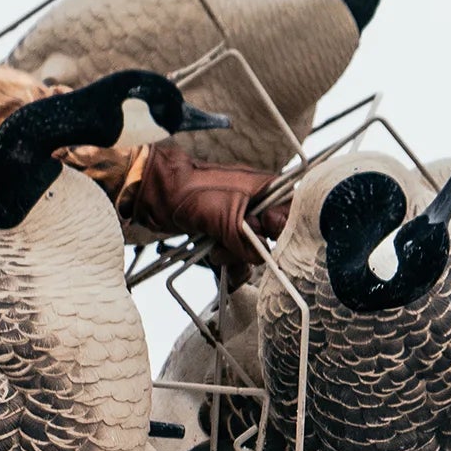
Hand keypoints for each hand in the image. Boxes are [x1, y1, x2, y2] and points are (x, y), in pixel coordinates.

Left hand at [130, 146, 286, 268]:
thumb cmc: (189, 191)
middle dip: (254, 249)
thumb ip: (248, 238)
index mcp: (267, 189)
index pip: (293, 213)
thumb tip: (260, 256)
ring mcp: (243, 219)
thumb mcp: (225, 215)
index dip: (281, 229)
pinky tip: (214, 258)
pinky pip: (238, 253)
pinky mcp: (228, 232)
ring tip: (216, 252)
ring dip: (237, 258)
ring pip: (255, 249)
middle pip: (274, 237)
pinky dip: (229, 261)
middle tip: (232, 246)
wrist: (157, 193)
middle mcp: (259, 204)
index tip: (265, 234)